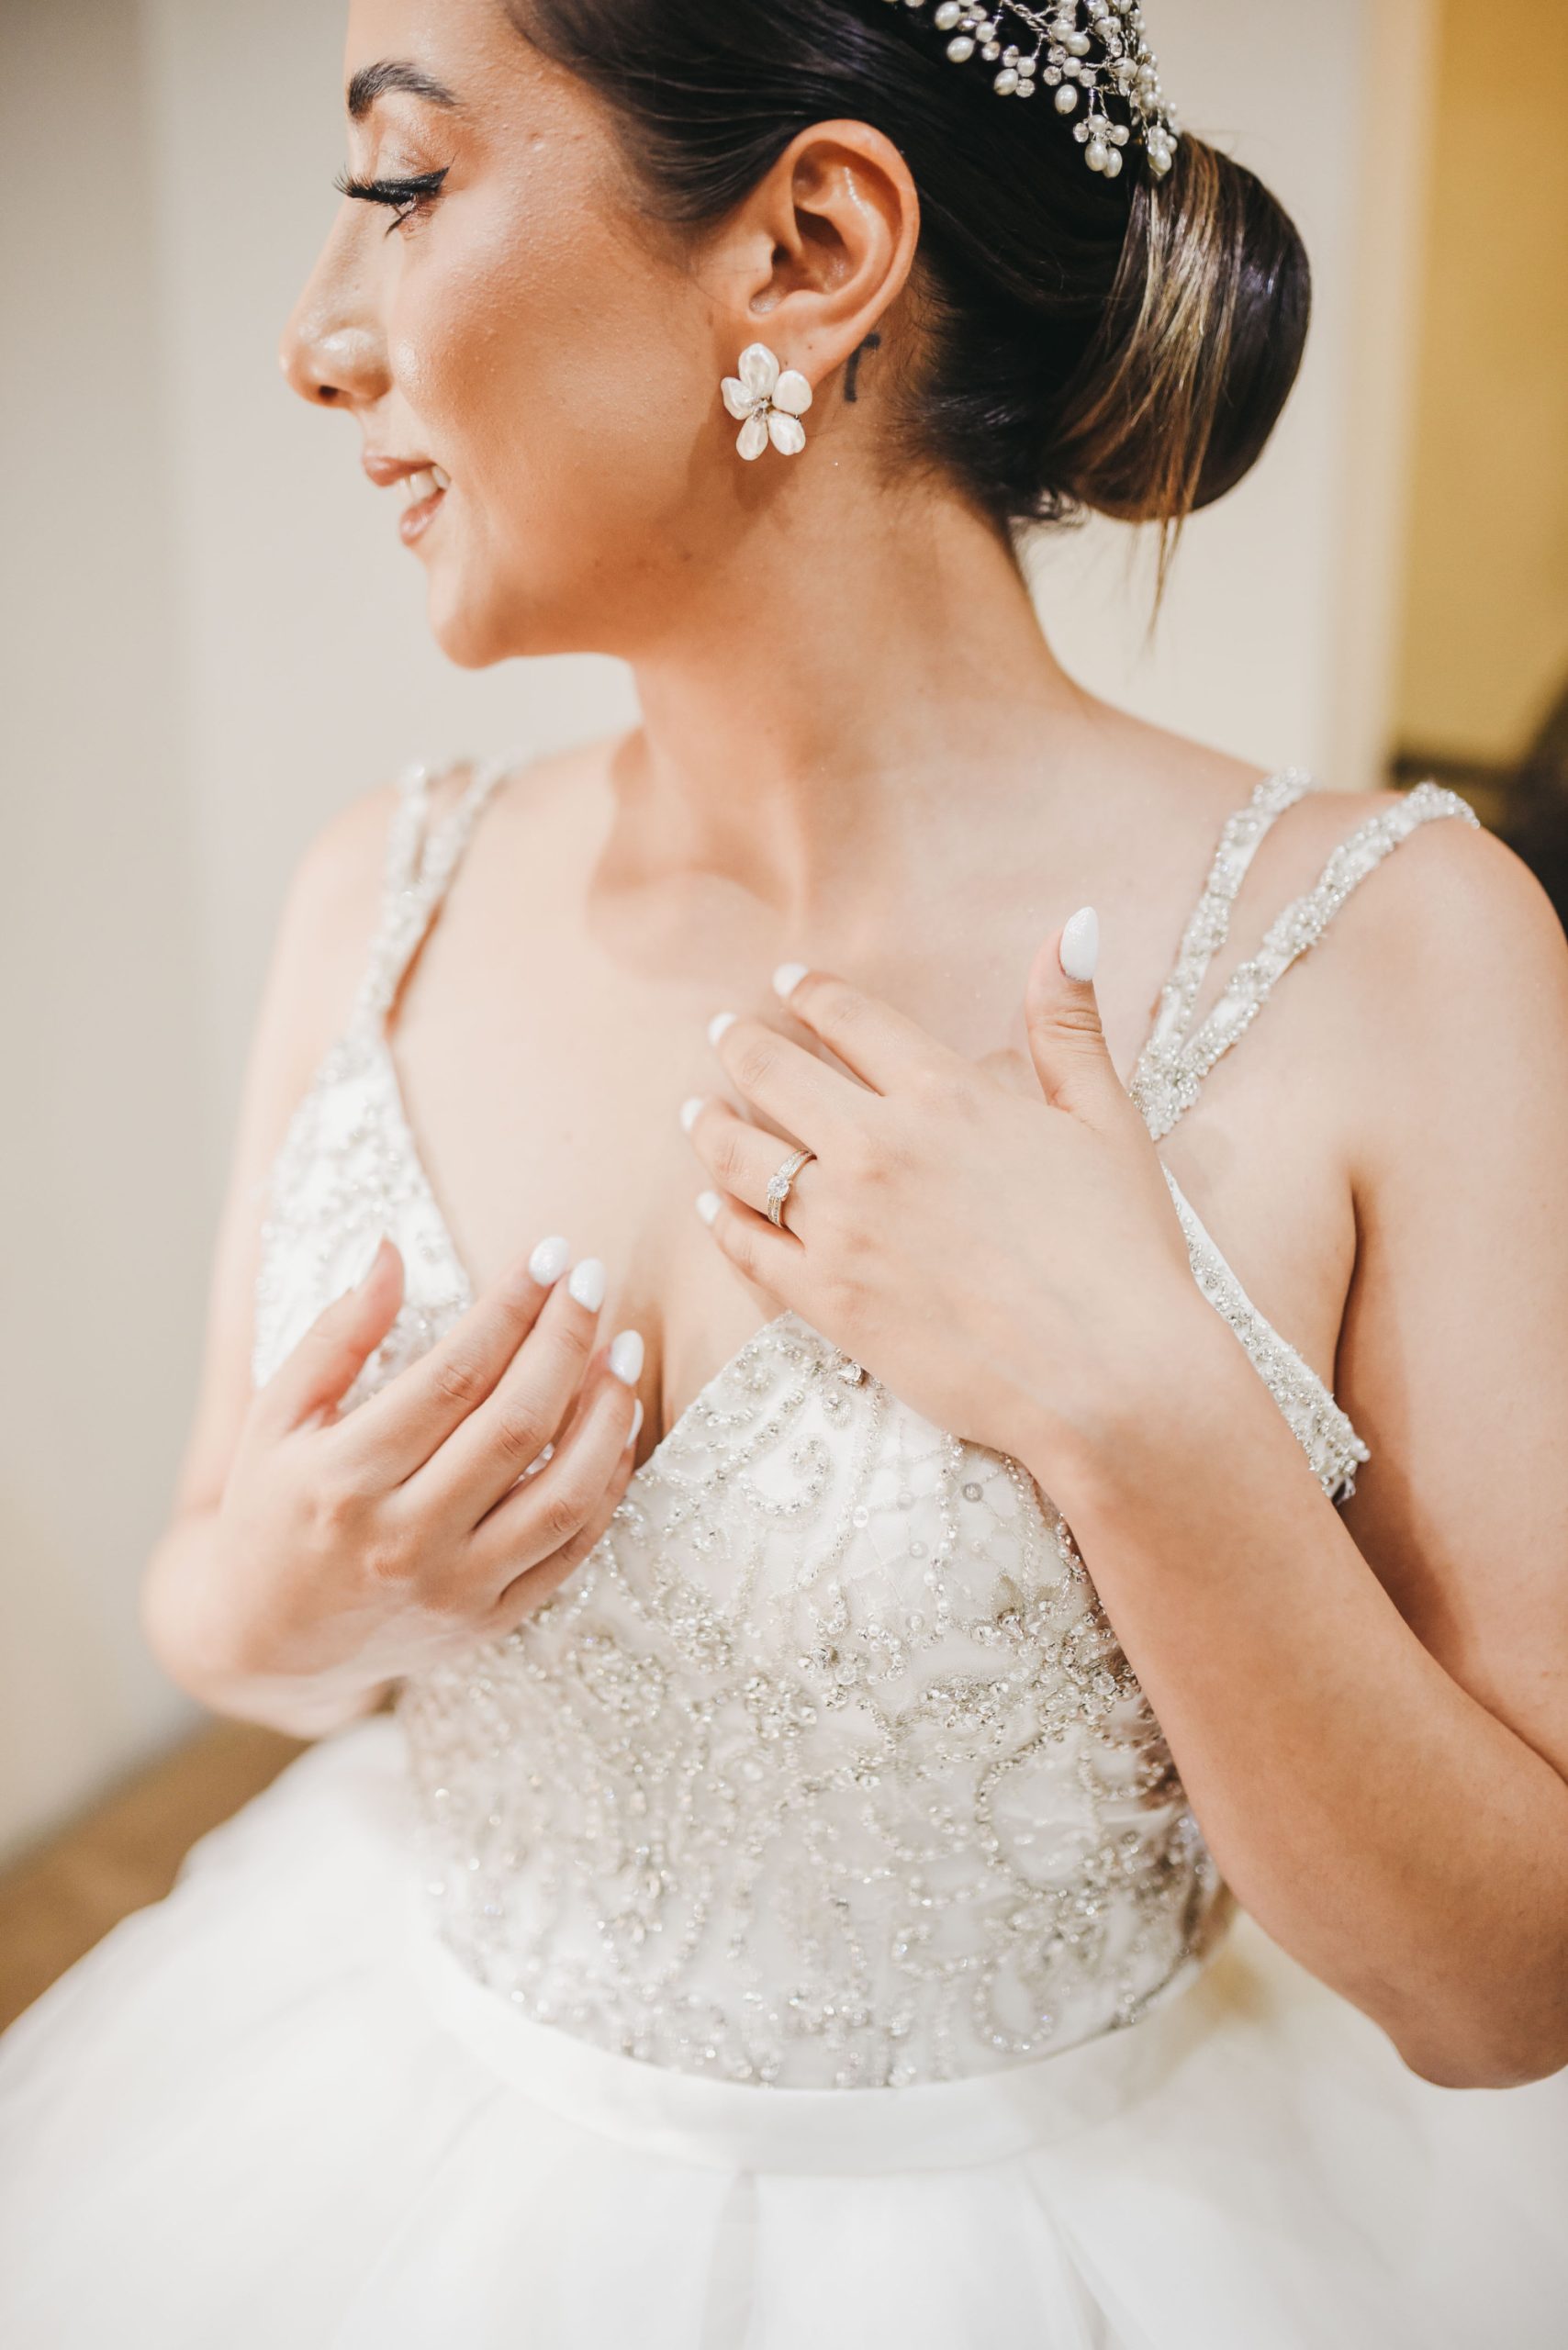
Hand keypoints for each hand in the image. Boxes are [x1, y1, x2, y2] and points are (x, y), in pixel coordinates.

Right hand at [206, 1240, 642, 1709]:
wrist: (266, 1644)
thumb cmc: (272, 1510)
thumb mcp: (276, 1419)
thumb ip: (336, 1335)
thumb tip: (391, 1250)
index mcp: (343, 1479)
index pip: (453, 1376)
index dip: (510, 1308)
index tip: (547, 1254)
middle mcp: (402, 1540)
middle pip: (515, 1425)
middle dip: (566, 1339)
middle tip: (594, 1278)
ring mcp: (452, 1589)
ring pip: (561, 1494)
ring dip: (607, 1413)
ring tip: (622, 1348)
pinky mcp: (488, 1621)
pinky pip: (572, 1549)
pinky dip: (606, 1483)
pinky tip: (617, 1424)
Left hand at [682, 911, 1201, 1484]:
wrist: (1109, 1377)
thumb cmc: (1120, 1252)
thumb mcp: (1107, 1121)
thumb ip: (1070, 1023)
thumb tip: (1076, 926)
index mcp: (945, 1095)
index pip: (850, 1019)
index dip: (811, 994)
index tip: (788, 982)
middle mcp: (878, 1148)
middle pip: (774, 1073)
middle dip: (740, 1043)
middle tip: (723, 1032)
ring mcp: (842, 1225)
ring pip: (740, 1157)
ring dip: (710, 1126)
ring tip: (697, 1112)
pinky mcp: (826, 1301)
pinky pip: (746, 1247)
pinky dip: (720, 1221)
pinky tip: (709, 1207)